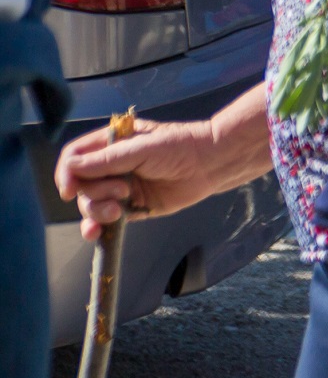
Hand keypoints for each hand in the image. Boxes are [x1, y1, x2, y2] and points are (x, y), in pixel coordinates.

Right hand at [57, 116, 234, 235]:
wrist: (211, 164)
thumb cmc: (180, 147)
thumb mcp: (141, 149)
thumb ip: (106, 160)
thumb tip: (71, 168)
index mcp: (110, 144)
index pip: (75, 157)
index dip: (67, 173)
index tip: (69, 189)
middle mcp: (111, 166)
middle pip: (80, 185)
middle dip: (93, 193)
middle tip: (122, 191)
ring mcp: (120, 188)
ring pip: (90, 204)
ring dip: (97, 210)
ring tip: (119, 208)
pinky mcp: (132, 207)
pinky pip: (106, 220)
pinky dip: (97, 227)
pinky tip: (94, 233)